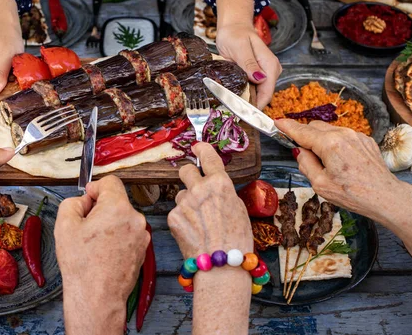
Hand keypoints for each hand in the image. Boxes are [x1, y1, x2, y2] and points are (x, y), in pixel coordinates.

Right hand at [0, 0, 23, 103]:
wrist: (2, 28)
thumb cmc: (5, 37)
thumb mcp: (6, 54)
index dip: (1, 98)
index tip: (15, 91)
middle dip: (5, 93)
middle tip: (16, 79)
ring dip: (7, 89)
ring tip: (12, 74)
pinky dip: (6, 86)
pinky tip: (10, 76)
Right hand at [55, 176, 148, 334]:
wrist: (97, 297)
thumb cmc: (81, 264)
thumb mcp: (64, 224)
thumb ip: (74, 202)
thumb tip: (85, 200)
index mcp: (118, 207)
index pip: (110, 182)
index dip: (95, 188)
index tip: (87, 199)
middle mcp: (135, 218)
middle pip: (117, 201)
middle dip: (101, 208)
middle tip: (85, 226)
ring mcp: (142, 235)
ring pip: (122, 218)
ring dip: (109, 224)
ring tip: (93, 244)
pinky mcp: (143, 249)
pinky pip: (128, 234)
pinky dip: (117, 238)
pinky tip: (103, 253)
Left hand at [168, 143, 252, 258]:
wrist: (222, 265)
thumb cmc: (236, 240)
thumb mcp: (238, 208)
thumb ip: (223, 192)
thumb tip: (215, 187)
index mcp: (220, 183)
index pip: (208, 156)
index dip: (201, 149)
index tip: (197, 146)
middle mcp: (200, 188)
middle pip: (185, 170)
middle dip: (189, 176)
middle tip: (195, 188)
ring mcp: (184, 202)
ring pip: (181, 195)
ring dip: (187, 204)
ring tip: (200, 223)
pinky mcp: (172, 217)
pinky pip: (176, 213)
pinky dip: (182, 221)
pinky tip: (192, 233)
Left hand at [216, 23, 281, 108]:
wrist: (234, 27)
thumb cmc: (235, 34)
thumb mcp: (239, 47)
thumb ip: (249, 63)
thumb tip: (260, 78)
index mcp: (270, 65)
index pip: (267, 93)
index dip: (256, 107)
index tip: (242, 116)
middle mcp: (271, 71)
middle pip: (263, 96)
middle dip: (249, 106)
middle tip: (231, 113)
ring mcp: (265, 74)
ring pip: (258, 94)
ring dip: (245, 102)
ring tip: (230, 107)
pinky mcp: (258, 76)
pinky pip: (253, 89)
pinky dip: (244, 94)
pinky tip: (233, 98)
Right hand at [275, 119, 401, 216]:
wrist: (385, 196)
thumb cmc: (353, 194)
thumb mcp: (320, 184)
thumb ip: (305, 163)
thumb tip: (299, 150)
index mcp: (330, 145)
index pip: (302, 132)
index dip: (287, 127)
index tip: (277, 122)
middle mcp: (344, 134)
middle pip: (315, 127)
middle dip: (304, 136)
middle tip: (301, 152)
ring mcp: (356, 135)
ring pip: (329, 130)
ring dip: (320, 140)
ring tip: (324, 163)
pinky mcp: (365, 140)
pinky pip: (343, 136)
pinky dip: (334, 143)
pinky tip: (339, 161)